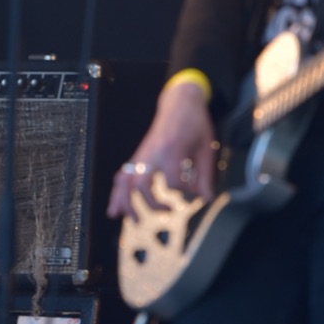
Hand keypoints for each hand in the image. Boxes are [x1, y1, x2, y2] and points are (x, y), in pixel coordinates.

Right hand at [107, 79, 216, 220]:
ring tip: (132, 220)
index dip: (185, 192)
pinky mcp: (139, 156)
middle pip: (141, 184)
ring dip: (126, 203)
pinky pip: (122, 175)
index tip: (195, 193)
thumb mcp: (207, 148)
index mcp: (172, 150)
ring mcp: (142, 154)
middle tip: (166, 213)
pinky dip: (117, 192)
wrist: (180, 103)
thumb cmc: (194, 123)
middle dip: (150, 204)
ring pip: (125, 181)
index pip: (174, 181)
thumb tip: (205, 198)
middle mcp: (153, 153)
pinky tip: (116, 208)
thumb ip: (205, 175)